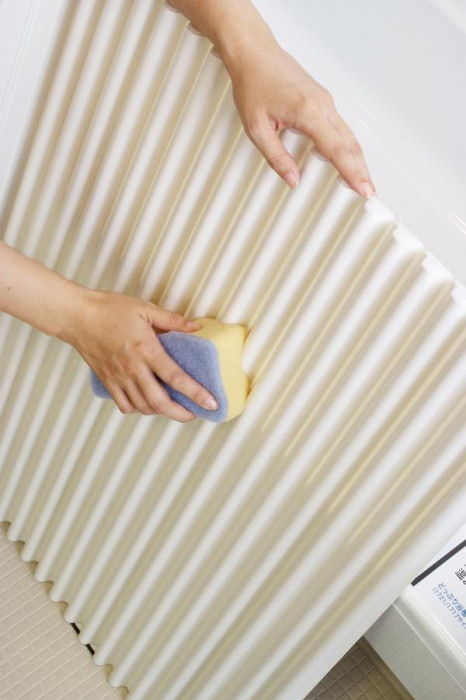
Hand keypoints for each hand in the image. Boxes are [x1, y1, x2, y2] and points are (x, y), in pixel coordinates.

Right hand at [68, 290, 217, 419]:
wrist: (77, 316)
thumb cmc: (109, 309)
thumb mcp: (145, 309)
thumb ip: (172, 320)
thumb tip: (196, 328)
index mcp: (146, 349)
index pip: (176, 377)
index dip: (196, 393)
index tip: (211, 403)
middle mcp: (133, 368)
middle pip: (160, 402)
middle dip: (181, 414)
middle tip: (195, 414)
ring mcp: (119, 378)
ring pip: (143, 407)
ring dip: (161, 412)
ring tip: (174, 408)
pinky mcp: (107, 382)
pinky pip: (124, 405)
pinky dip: (138, 409)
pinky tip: (147, 404)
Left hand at [225, 37, 374, 197]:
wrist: (254, 54)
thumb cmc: (253, 85)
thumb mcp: (257, 129)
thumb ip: (276, 157)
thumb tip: (293, 179)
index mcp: (308, 112)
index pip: (337, 150)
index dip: (352, 172)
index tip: (363, 189)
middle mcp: (322, 105)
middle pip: (350, 144)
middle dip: (361, 170)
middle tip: (369, 192)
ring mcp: (325, 101)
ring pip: (348, 135)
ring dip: (356, 158)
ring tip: (362, 179)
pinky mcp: (322, 100)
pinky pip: (340, 126)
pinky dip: (347, 145)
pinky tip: (346, 158)